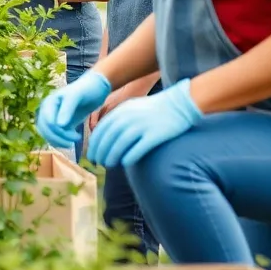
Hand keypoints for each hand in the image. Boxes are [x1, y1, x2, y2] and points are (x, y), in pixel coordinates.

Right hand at [35, 70, 111, 148]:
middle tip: (75, 141)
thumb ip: (67, 109)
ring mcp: (54, 117)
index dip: (57, 131)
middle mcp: (49, 110)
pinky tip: (72, 141)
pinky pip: (55, 135)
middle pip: (45, 129)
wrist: (95, 88)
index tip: (75, 135)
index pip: (47, 122)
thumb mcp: (76, 96)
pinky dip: (60, 141)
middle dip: (58, 138)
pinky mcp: (61, 123)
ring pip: (48, 134)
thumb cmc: (86, 89)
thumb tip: (59, 125)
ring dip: (58, 141)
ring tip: (73, 142)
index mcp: (49, 103)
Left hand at [86, 79, 202, 167]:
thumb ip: (117, 120)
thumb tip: (104, 139)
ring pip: (120, 144)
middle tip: (97, 163)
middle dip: (100, 153)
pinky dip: (129, 157)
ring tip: (108, 165)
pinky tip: (125, 163)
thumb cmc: (153, 109)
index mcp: (121, 111)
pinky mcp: (156, 134)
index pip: (101, 130)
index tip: (91, 156)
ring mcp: (142, 126)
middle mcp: (129, 118)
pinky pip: (138, 148)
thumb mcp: (131, 108)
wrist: (179, 104)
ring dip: (111, 157)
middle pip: (108, 138)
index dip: (93, 145)